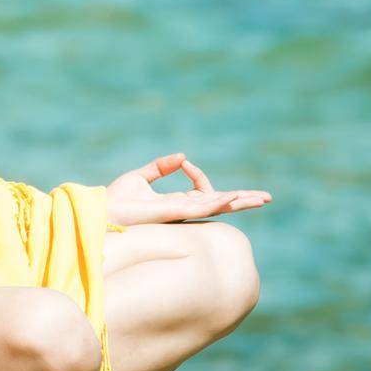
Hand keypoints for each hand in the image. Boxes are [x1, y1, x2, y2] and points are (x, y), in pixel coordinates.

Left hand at [105, 152, 271, 227]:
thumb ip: (160, 167)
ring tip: (262, 199)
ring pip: (218, 207)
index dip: (200, 177)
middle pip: (220, 204)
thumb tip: (182, 157)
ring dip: (241, 202)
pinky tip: (235, 198)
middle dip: (243, 200)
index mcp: (176, 202)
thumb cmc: (117, 200)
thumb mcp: (140, 178)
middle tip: (266, 198)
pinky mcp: (176, 213)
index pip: (202, 192)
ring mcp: (182, 213)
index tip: (185, 163)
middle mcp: (183, 210)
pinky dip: (219, 202)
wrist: (104, 211)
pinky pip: (202, 208)